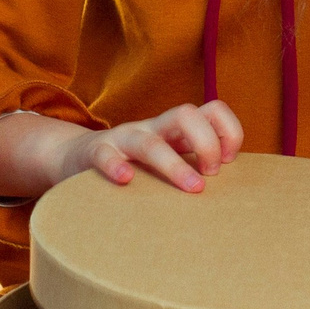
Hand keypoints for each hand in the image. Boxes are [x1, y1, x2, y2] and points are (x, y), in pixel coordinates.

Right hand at [0, 101, 244, 196]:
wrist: (74, 159)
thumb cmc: (133, 168)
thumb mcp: (167, 160)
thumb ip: (194, 167)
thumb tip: (234, 198)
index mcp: (174, 129)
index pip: (212, 110)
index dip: (228, 131)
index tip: (230, 162)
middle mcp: (152, 128)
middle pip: (186, 114)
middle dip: (207, 143)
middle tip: (210, 175)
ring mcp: (123, 139)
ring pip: (150, 140)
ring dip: (174, 164)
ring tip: (193, 188)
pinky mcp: (95, 153)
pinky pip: (104, 154)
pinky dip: (115, 166)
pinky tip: (126, 181)